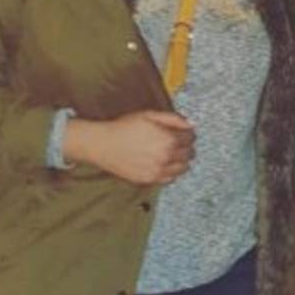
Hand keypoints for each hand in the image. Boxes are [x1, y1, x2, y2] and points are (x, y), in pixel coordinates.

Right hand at [63, 110, 195, 184]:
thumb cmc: (124, 127)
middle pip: (189, 154)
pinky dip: (171, 171)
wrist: (103, 144)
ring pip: (182, 169)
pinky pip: (170, 178)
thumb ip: (174, 119)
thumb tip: (191, 124)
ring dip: (182, 160)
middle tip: (180, 142)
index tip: (186, 132)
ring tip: (173, 153)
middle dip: (188, 147)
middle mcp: (166, 157)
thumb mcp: (150, 115)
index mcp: (168, 140)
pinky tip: (164, 163)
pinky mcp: (149, 180)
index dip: (189, 133)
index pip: (191, 138)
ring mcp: (158, 171)